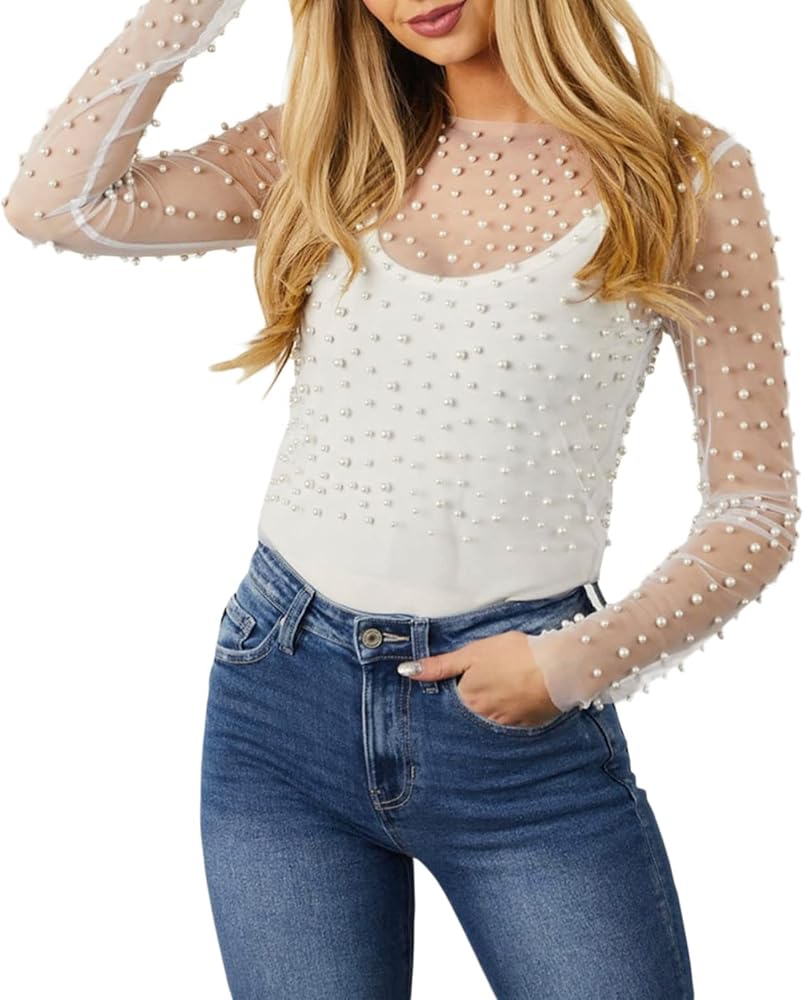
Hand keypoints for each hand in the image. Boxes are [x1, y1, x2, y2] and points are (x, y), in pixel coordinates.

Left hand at [397, 630, 561, 726]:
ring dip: (493, 707)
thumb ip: (439, 665)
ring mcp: (505, 726)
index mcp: (467, 700)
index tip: (467, 681)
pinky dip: (512, 711)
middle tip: (489, 682)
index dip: (457, 689)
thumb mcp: (472, 653)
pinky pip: (512, 723)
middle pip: (470, 713)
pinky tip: (519, 696)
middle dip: (475, 701)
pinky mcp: (526, 728)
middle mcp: (482, 719)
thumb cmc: (515, 654)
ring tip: (505, 687)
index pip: (451, 702)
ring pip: (490, 719)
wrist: (559, 667)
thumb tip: (406, 671)